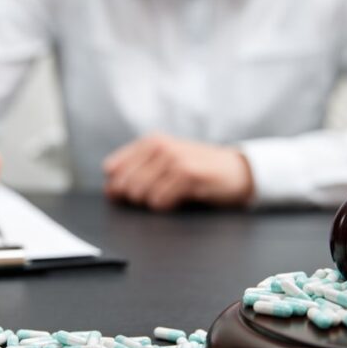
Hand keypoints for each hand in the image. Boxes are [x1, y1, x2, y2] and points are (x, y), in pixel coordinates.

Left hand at [102, 133, 254, 210]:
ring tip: (170, 196)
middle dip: (134, 197)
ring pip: (139, 192)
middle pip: (124, 183)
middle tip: (158, 195)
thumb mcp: (166, 164)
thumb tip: (110, 191)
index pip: (113, 167)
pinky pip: (159, 200)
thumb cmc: (199, 170)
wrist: (236, 171)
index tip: (130, 195)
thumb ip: (137, 173)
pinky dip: (165, 206)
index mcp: (151, 141)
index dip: (117, 186)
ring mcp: (174, 158)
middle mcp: (160, 146)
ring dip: (151, 202)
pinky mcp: (187, 174)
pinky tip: (178, 200)